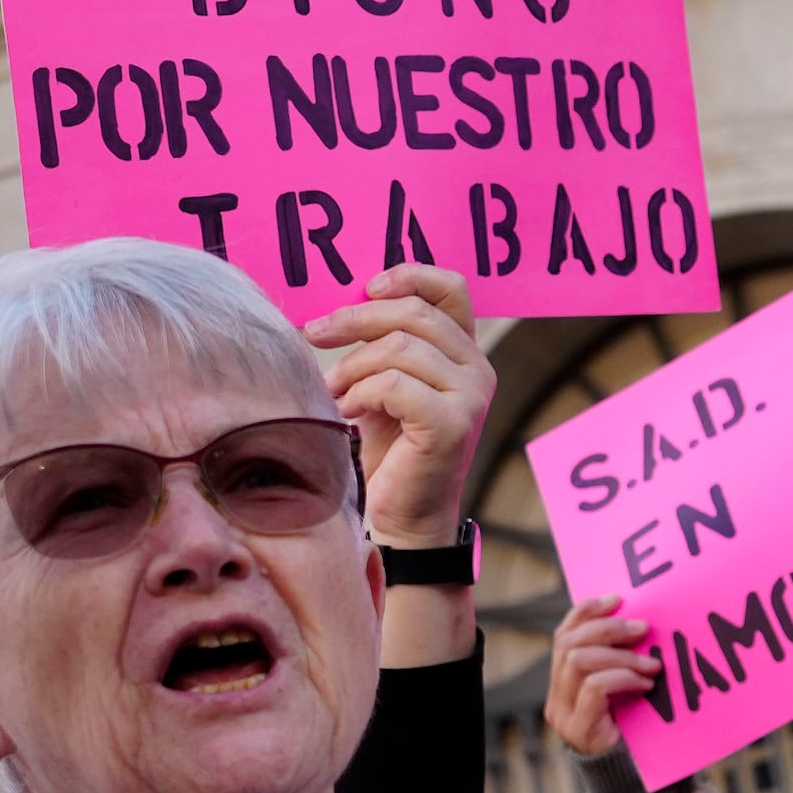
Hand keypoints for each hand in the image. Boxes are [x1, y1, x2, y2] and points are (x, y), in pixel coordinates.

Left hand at [309, 266, 491, 547]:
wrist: (404, 516)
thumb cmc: (390, 450)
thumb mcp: (386, 384)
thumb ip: (383, 343)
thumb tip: (341, 303)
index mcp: (464, 352)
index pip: (451, 289)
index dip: (409, 275)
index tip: (366, 287)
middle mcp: (477, 370)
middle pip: (413, 313)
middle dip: (355, 318)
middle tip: (315, 332)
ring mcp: (471, 397)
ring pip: (400, 347)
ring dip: (352, 367)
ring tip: (334, 392)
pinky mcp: (452, 425)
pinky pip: (395, 384)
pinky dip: (361, 394)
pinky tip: (349, 413)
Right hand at [544, 598, 660, 758]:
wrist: (635, 781)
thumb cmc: (634, 732)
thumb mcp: (626, 690)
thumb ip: (620, 663)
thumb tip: (642, 624)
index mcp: (563, 681)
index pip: (564, 635)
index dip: (587, 612)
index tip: (618, 600)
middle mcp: (556, 696)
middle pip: (569, 643)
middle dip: (609, 629)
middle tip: (644, 629)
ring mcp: (563, 714)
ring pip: (579, 661)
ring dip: (621, 656)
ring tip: (652, 663)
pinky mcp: (578, 730)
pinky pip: (594, 687)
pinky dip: (623, 677)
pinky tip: (645, 683)